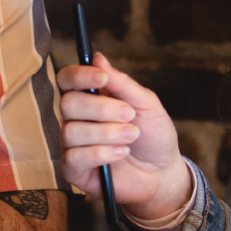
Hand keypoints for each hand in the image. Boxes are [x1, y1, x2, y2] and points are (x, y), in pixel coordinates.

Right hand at [57, 54, 190, 219]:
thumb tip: (98, 58)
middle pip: (68, 104)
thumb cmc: (153, 135)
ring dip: (106, 132)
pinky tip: (122, 153)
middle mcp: (76, 119)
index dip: (80, 75)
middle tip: (129, 115)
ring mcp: (72, 145)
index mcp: (90, 98)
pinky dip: (101, 153)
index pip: (68, 79)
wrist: (162, 172)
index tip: (103, 78)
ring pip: (72, 131)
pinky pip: (74, 158)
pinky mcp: (74, 170)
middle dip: (101, 109)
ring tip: (131, 136)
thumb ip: (122, 84)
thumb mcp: (146, 104)